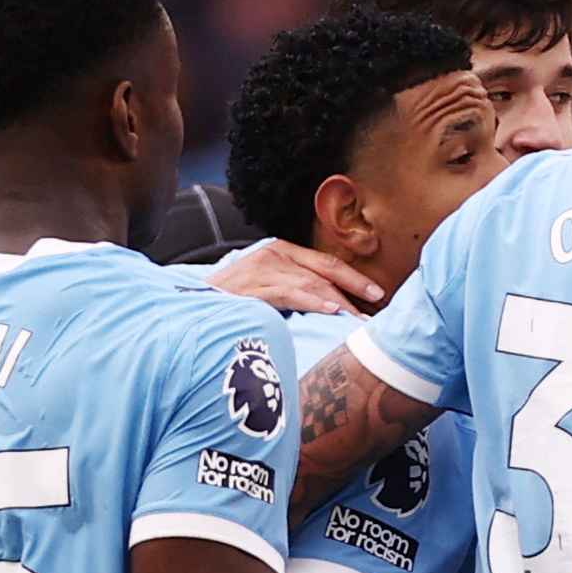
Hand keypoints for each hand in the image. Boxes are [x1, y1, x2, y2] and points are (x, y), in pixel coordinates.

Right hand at [207, 239, 387, 314]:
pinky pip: (288, 294)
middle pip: (325, 273)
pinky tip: (330, 311)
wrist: (192, 302)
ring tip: (359, 319)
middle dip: (354, 293)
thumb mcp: (267, 285)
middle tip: (377, 313)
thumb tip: (332, 307)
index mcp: (281, 252)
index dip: (355, 278)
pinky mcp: (252, 288)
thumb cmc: (233, 299)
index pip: (327, 264)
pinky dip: (312, 302)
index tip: (378, 294)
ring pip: (311, 284)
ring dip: (340, 303)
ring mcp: (262, 270)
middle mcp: (274, 256)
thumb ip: (296, 289)